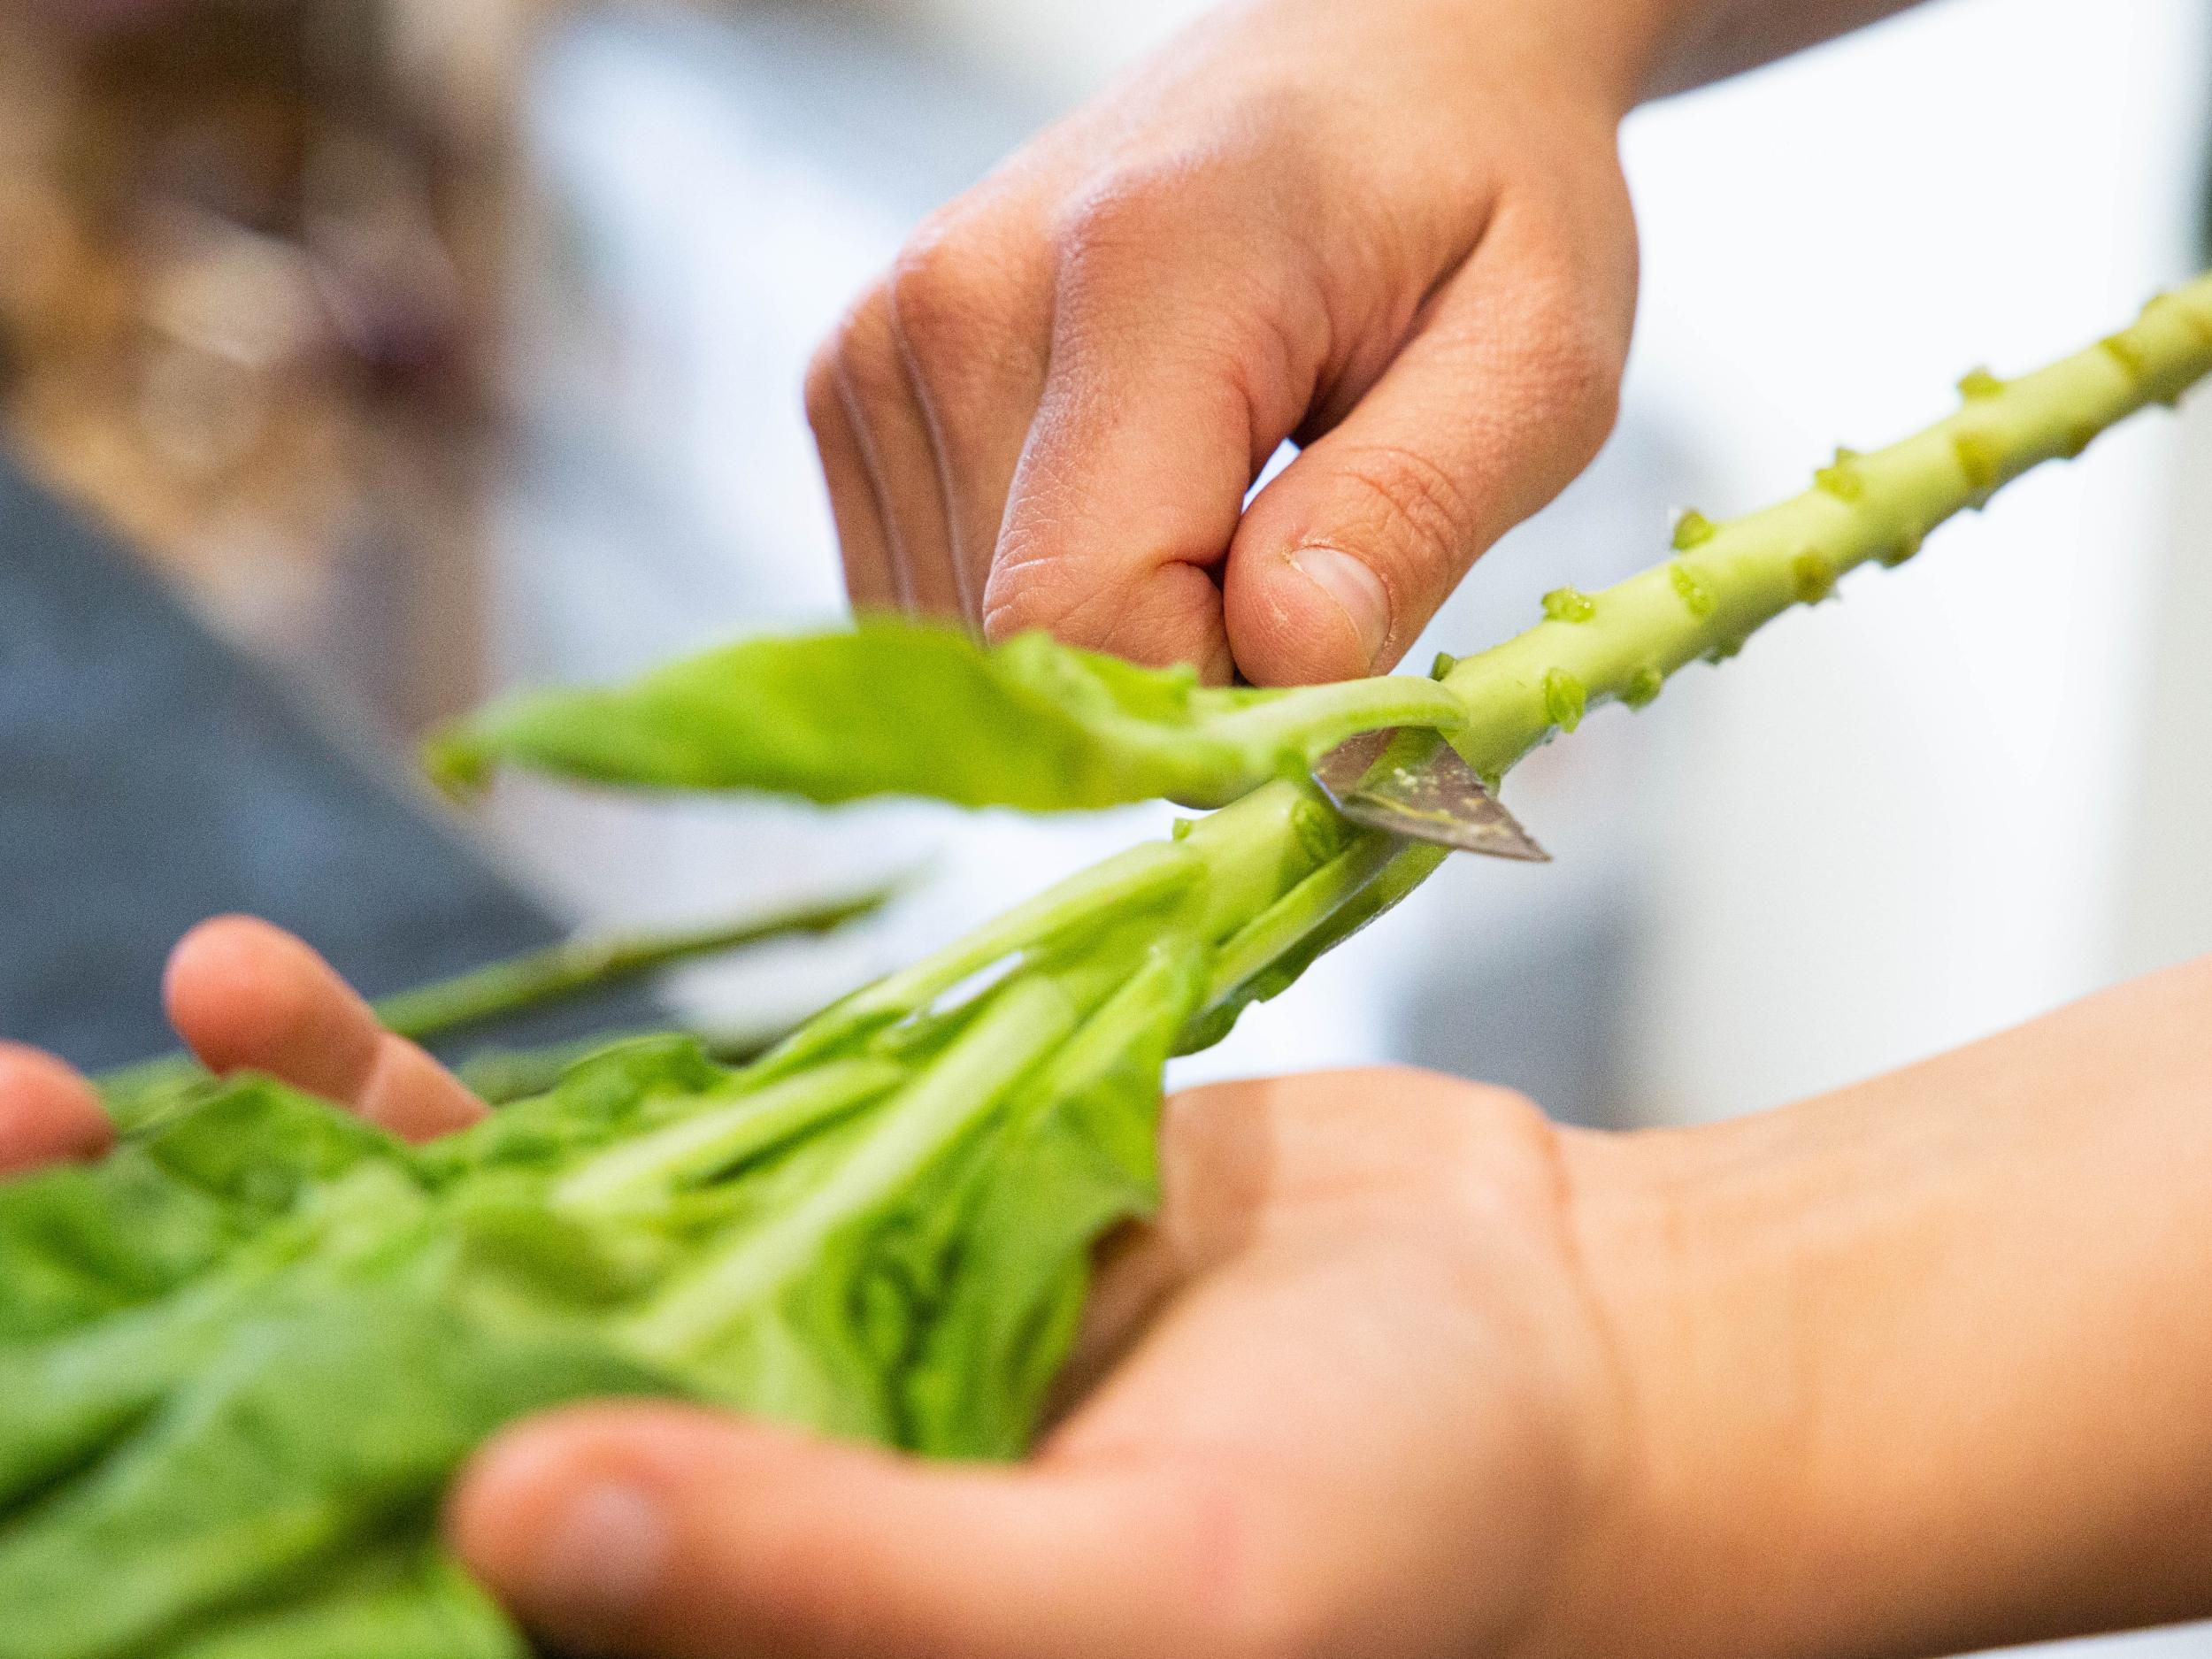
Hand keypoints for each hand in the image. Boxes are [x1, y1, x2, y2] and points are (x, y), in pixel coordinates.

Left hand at [11, 927, 2211, 1656]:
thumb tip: (507, 1523)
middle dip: (144, 1349)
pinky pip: (576, 1171)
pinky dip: (416, 1103)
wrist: (1540, 1340)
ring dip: (229, 1196)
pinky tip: (277, 1010)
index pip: (407, 1651)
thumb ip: (838, 1586)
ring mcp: (756, 1381)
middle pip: (360, 1472)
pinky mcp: (815, 1231)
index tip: (12, 1439)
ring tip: (64, 1079)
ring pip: (434, 1298)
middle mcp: (723, 1563)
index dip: (186, 1567)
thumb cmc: (1398, 1528)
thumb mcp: (1141, 1597)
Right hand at [809, 0, 1648, 684]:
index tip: (1327, 647)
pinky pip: (924, 603)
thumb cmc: (1474, 194)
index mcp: (1141, 261)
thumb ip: (1413, 511)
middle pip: (1016, 642)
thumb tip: (1283, 664)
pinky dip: (1042, 611)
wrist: (1368, 61)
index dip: (1214, 701)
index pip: (1083, 610)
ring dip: (1105, 646)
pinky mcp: (852, 384)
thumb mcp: (1535, 352)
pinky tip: (1138, 513)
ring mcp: (884, 339)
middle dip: (1170, 677)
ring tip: (1226, 519)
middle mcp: (962, 293)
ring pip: (961, 643)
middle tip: (1298, 571)